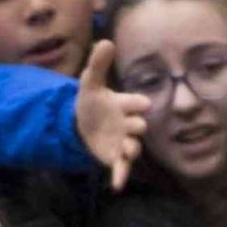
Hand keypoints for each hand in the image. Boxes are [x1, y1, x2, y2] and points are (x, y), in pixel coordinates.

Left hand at [76, 40, 150, 192]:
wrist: (81, 124)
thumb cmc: (91, 102)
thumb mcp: (89, 83)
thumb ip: (97, 65)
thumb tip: (104, 41)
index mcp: (124, 105)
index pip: (135, 103)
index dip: (138, 104)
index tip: (144, 104)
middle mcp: (127, 124)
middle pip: (138, 126)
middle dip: (137, 126)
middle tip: (137, 126)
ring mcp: (123, 142)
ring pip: (133, 147)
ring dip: (131, 149)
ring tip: (127, 151)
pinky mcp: (115, 158)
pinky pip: (121, 168)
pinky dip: (120, 177)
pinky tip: (116, 186)